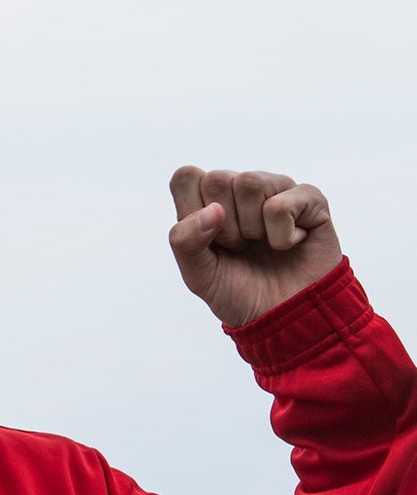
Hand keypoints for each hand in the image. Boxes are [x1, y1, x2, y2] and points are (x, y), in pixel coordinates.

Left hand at [167, 167, 342, 326]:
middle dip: (224, 226)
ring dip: (253, 227)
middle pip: (217, 179)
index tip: (208, 241)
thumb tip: (212, 210)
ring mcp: (277, 189)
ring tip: (262, 244)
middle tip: (239, 247)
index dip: (191, 211)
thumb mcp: (197, 274)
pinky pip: (282, 205)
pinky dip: (281, 236)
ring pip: (250, 183)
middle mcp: (241, 189)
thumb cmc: (238, 291)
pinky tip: (290, 244)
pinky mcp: (310, 199)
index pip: (186, 177)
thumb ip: (184, 242)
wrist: (284, 317)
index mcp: (209, 200)